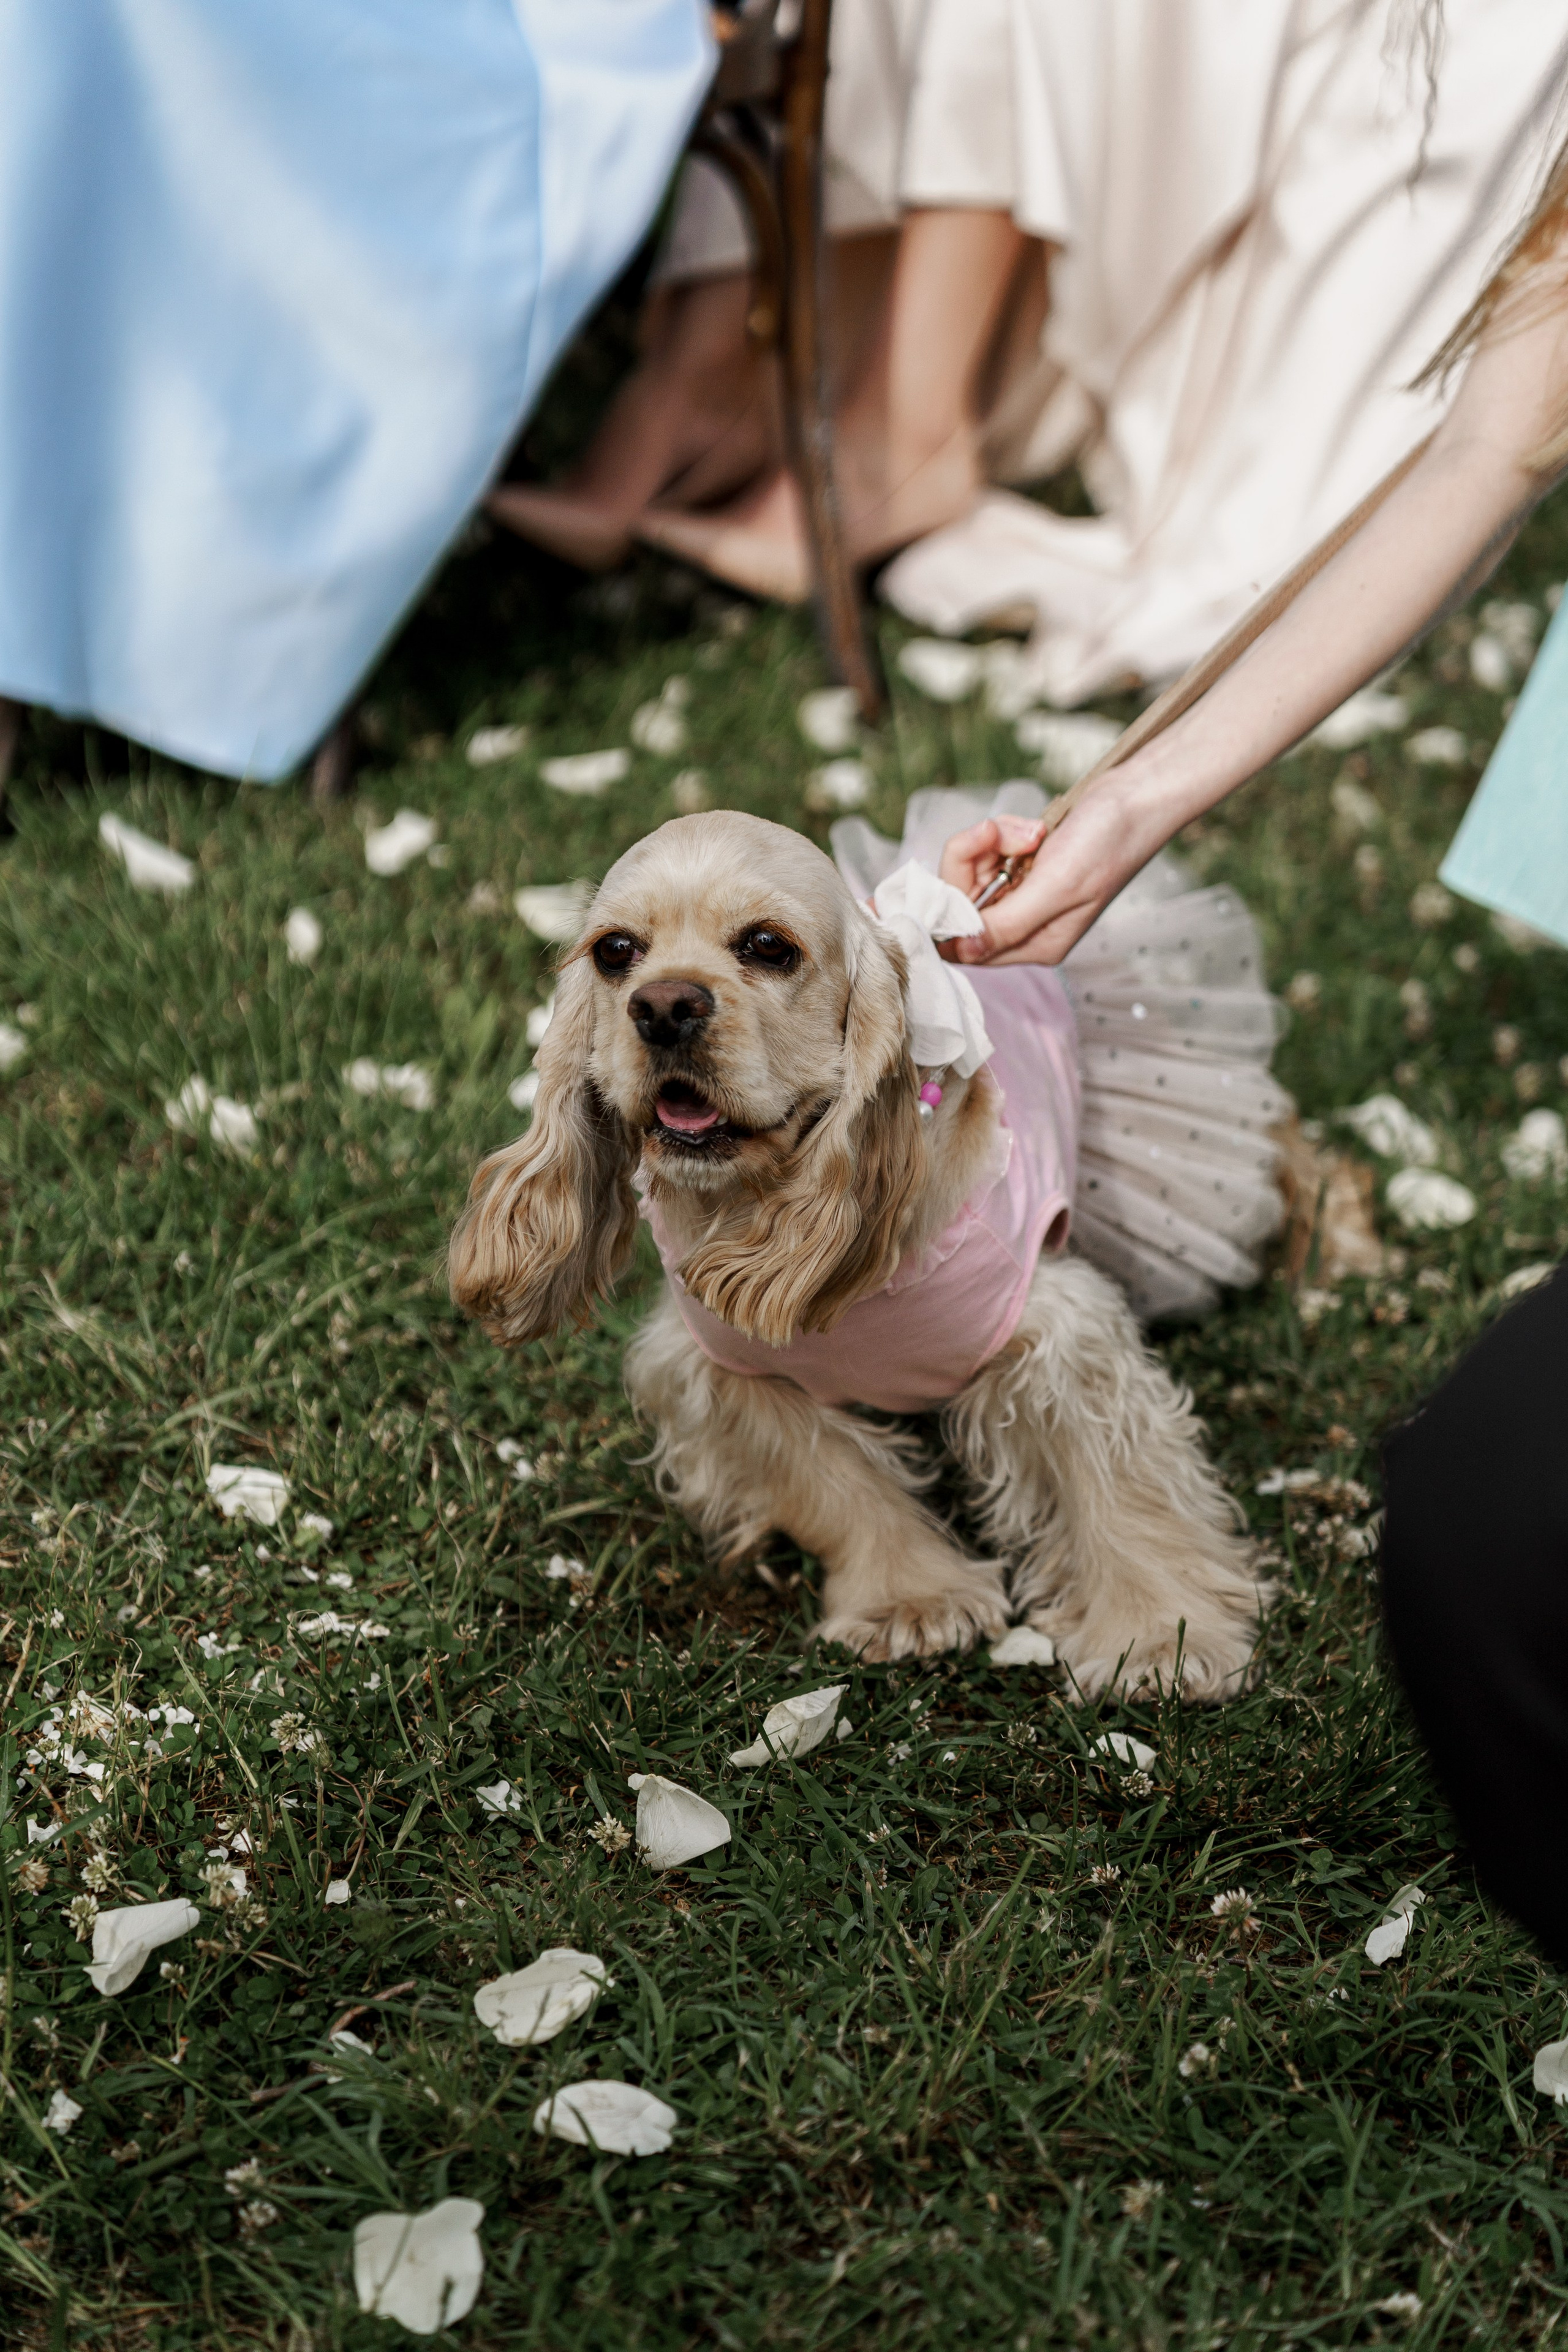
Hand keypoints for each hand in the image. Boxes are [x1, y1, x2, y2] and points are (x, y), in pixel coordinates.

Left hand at [939, 776, 1166, 965]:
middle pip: (962, 903)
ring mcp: (1025, 892)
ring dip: (992, 841)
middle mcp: (1026, 924)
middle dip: (972, 862)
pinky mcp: (1026, 864)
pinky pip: (989, 851)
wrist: (1137, 795)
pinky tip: (1037, 829)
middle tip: (995, 834)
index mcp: (1036, 944)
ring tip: (1032, 832)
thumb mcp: (1057, 887)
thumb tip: (961, 951)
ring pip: (974, 871)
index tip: (945, 877)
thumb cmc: (1109, 843)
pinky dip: (1004, 833)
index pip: (966, 945)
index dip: (946, 913)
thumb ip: (1006, 923)